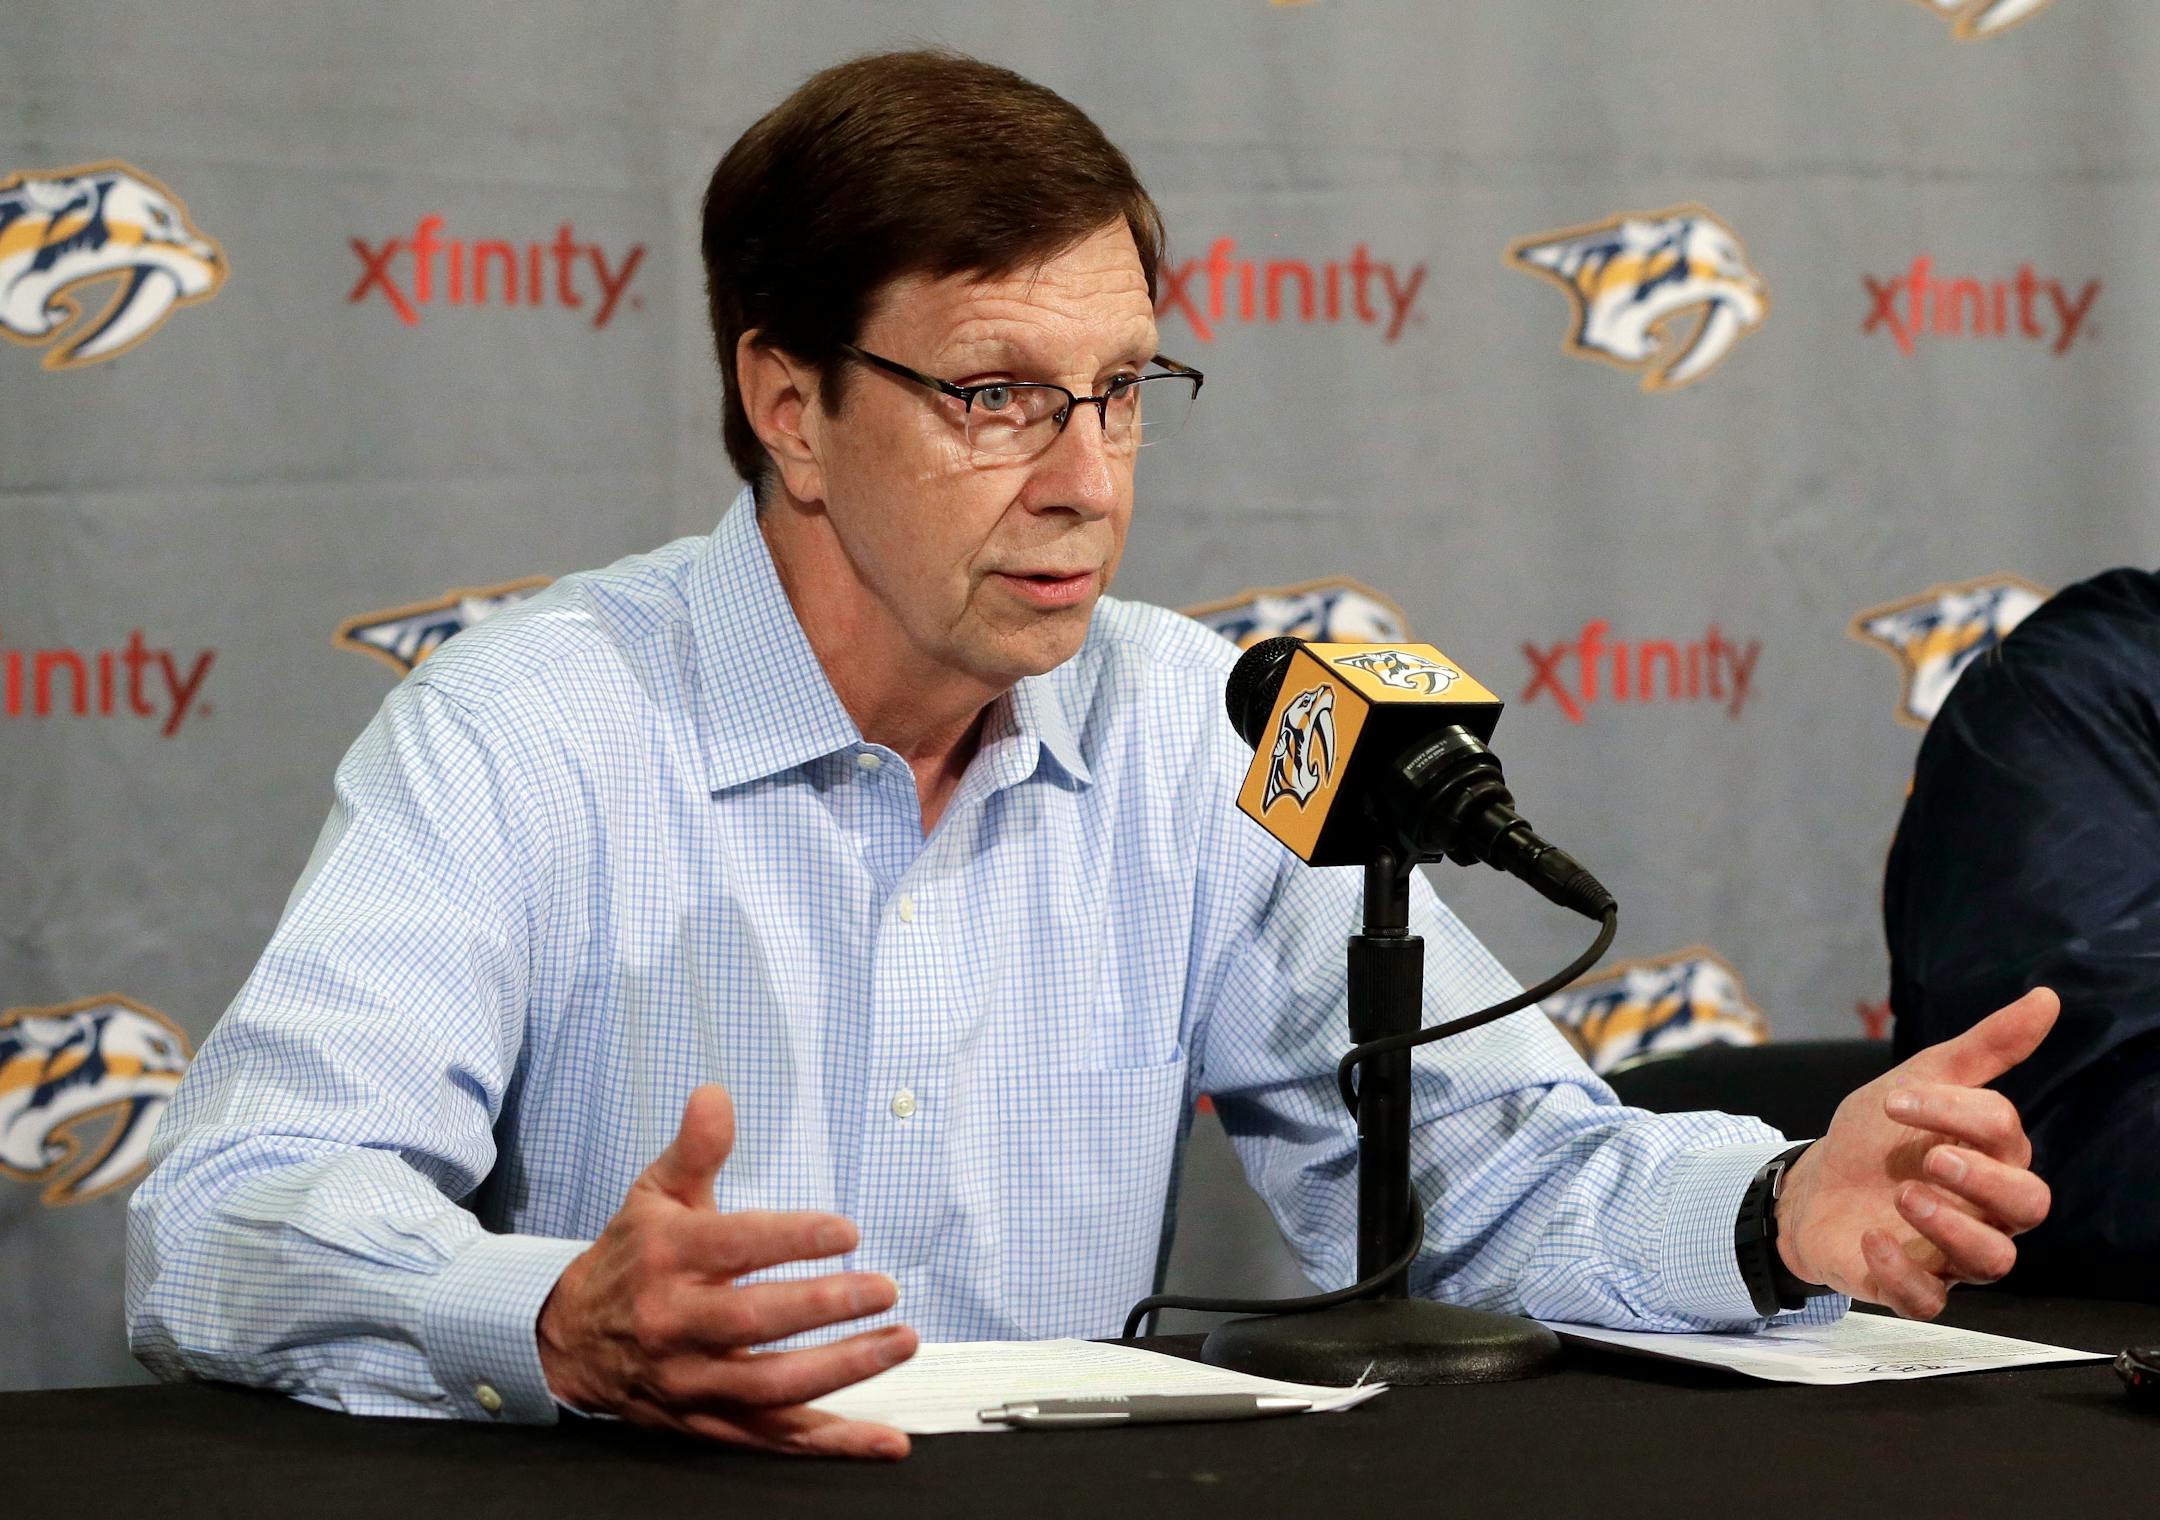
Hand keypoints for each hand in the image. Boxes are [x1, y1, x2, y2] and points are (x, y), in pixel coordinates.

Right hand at [535, 1084, 916, 1456]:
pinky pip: (774, 1439)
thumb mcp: (655, 1194)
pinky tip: (882, 1438)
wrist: (568, 1340)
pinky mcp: (707, 1422)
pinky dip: (832, 1442)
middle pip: (754, 1321)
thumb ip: (696, 1148)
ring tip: (899, 1343)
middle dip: (824, 1305)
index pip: (735, 1246)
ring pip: (771, 1386)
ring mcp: (692, 1380)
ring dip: (842, 1371)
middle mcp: (676, 1323)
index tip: (847, 1230)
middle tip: (883, 1289)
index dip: (793, 1239)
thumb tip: (716, 1095)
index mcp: (667, 1259)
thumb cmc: (629, 1259)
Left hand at [1772, 986, 2057, 1318]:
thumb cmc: (1877, 1135)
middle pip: (2028, 1206)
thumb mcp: (1921, 1080)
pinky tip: (1873, 1239)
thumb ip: (1985, 1047)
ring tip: (1904, 1196)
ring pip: (1994, 1262)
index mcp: (1994, 1157)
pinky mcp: (1910, 1285)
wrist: (1810, 1184)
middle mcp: (1986, 1210)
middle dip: (1984, 1179)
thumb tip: (2046, 998)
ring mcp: (1951, 1252)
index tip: (1895, 1097)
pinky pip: (1929, 1302)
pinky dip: (1903, 1275)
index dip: (1956, 1111)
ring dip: (1952, 1227)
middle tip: (1931, 1158)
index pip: (2004, 1134)